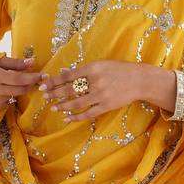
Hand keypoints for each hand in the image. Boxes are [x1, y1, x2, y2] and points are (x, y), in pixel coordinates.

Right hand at [0, 56, 41, 111]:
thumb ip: (16, 63)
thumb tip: (32, 62)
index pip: (19, 79)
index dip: (33, 78)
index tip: (43, 75)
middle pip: (20, 90)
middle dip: (31, 85)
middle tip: (38, 79)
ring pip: (15, 95)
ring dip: (20, 89)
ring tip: (15, 81)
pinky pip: (9, 100)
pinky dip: (10, 94)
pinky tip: (5, 89)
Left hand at [38, 60, 167, 121]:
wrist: (139, 80)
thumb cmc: (119, 70)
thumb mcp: (101, 65)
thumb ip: (83, 70)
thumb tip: (63, 72)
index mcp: (93, 68)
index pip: (68, 75)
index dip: (54, 81)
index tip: (44, 85)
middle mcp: (96, 81)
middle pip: (70, 90)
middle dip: (55, 94)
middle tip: (45, 97)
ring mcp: (101, 95)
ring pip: (77, 103)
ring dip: (63, 106)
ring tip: (54, 108)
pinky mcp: (106, 106)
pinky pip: (88, 113)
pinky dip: (76, 117)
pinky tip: (67, 118)